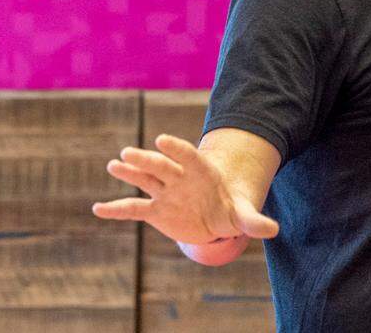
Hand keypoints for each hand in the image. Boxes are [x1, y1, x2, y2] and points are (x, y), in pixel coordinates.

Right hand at [91, 133, 278, 244]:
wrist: (219, 215)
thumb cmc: (232, 209)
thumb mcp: (244, 215)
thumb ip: (254, 221)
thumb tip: (273, 229)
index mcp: (202, 172)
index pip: (188, 156)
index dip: (176, 149)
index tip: (161, 140)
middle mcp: (180, 178)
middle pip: (161, 166)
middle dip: (146, 159)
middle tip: (127, 152)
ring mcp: (166, 192)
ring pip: (145, 179)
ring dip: (129, 173)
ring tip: (113, 165)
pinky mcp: (156, 210)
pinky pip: (134, 208)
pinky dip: (117, 209)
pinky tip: (98, 209)